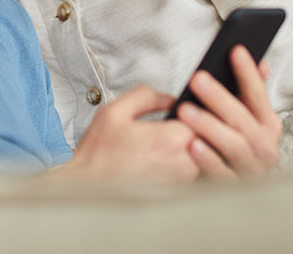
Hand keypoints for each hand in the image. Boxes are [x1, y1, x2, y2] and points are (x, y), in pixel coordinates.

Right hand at [57, 85, 199, 182]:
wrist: (87, 189)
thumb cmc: (98, 155)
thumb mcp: (116, 111)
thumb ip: (147, 96)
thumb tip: (171, 97)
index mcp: (172, 140)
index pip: (201, 118)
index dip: (193, 112)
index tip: (184, 111)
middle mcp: (182, 164)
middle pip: (205, 139)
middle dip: (193, 131)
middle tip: (175, 127)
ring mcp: (181, 183)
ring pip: (201, 158)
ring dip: (191, 149)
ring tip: (166, 145)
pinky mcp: (176, 195)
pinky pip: (191, 175)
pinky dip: (183, 167)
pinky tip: (162, 162)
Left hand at [174, 46, 281, 178]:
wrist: (243, 196)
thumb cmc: (240, 146)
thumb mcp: (250, 119)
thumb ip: (253, 91)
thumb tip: (261, 61)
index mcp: (269, 125)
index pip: (258, 94)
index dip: (247, 73)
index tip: (235, 50)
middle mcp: (265, 147)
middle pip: (242, 119)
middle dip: (219, 97)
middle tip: (198, 79)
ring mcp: (251, 169)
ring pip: (233, 145)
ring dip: (209, 126)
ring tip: (186, 110)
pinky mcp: (235, 189)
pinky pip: (221, 174)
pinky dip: (207, 159)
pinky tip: (191, 145)